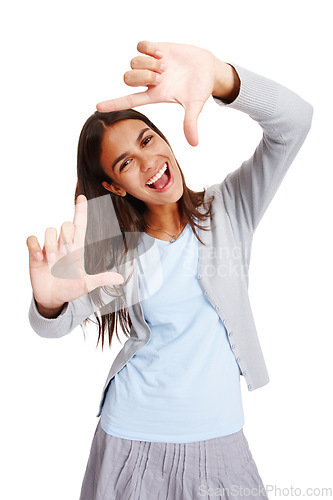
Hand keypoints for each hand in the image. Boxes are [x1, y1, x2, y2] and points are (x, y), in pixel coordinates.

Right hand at [26, 195, 123, 316]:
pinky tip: (39, 258)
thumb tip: (120, 278)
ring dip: (51, 246)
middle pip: (65, 225)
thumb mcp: (86, 284)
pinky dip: (35, 247)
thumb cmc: (70, 288)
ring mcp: (49, 247)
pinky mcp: (35, 253)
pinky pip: (32, 240)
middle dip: (66, 237)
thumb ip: (101, 279)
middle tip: (64, 256)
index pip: (79, 224)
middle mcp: (63, 244)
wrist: (53, 298)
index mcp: (76, 248)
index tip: (82, 197)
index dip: (81, 211)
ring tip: (52, 262)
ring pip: (49, 230)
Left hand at [96, 41, 230, 146]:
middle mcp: (149, 81)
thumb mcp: (195, 106)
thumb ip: (190, 123)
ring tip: (165, 65)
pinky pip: (141, 46)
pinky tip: (162, 53)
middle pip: (127, 78)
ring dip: (148, 63)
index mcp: (155, 95)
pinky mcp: (156, 49)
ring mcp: (151, 64)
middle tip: (160, 77)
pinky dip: (149, 49)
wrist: (208, 68)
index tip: (98, 107)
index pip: (129, 101)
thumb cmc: (201, 89)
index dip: (114, 104)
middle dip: (142, 76)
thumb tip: (194, 144)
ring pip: (133, 62)